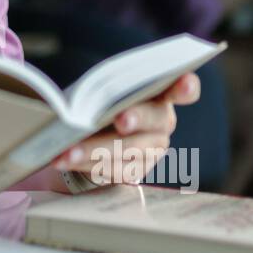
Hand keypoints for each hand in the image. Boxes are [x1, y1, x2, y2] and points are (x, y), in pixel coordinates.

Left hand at [48, 72, 201, 191]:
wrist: (97, 132)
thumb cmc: (101, 100)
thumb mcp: (103, 88)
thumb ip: (104, 88)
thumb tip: (77, 98)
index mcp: (160, 92)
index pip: (183, 88)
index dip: (186, 86)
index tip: (184, 82)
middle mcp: (163, 120)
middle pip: (152, 119)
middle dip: (136, 118)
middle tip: (120, 119)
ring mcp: (153, 148)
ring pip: (128, 149)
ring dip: (95, 150)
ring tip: (66, 151)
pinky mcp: (137, 169)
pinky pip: (114, 169)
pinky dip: (86, 164)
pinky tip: (66, 160)